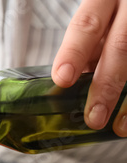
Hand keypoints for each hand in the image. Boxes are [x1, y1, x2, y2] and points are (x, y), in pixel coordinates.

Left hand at [52, 0, 126, 136]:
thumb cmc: (117, 15)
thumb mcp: (102, 18)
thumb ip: (90, 45)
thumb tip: (74, 84)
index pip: (87, 24)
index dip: (73, 53)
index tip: (62, 79)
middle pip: (119, 46)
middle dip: (106, 85)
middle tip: (94, 117)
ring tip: (120, 126)